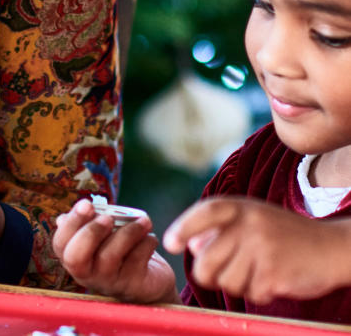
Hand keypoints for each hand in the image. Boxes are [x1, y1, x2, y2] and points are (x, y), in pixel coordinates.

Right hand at [53, 198, 176, 303]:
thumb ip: (83, 227)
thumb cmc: (118, 251)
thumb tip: (62, 219)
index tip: (87, 203)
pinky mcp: (133, 286)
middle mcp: (87, 274)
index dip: (71, 223)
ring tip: (143, 220)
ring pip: (110, 256)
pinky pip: (136, 260)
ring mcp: (109, 282)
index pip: (60, 244)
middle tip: (108, 217)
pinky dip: (146, 243)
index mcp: (73, 258)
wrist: (148, 281)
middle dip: (91, 232)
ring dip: (128, 232)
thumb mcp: (99, 239)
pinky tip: (150, 237)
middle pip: (76, 257)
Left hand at [164, 197, 350, 304]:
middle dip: (208, 275)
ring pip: (226, 281)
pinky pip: (250, 294)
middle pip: (206, 261)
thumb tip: (191, 246)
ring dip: (238, 285)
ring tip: (256, 273)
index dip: (182, 228)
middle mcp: (249, 225)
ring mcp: (262, 249)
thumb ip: (220, 229)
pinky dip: (258, 293)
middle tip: (222, 275)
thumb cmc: (285, 235)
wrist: (332, 248)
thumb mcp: (252, 220)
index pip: (203, 213)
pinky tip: (272, 281)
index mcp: (241, 207)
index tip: (170, 244)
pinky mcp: (275, 274)